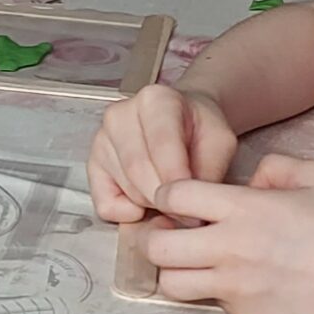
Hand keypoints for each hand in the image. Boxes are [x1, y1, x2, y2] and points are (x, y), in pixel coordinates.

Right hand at [88, 84, 238, 221]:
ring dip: (153, 204)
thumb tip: (189, 210)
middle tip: (188, 208)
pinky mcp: (93, 164)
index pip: (162, 144)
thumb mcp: (220, 143)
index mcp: (155, 100)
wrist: (184, 124)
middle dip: (166, 198)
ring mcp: (102, 139)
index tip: (193, 203)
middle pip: (140, 170)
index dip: (178, 179)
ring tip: (170, 195)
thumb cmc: (200, 131)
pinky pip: (106, 204)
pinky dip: (128, 213)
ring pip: (127, 189)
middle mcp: (120, 114)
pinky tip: (146, 201)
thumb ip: (209, 170)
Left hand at [134, 154, 313, 313]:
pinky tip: (236, 282)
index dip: (168, 195)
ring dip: (176, 271)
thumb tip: (250, 181)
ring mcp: (234, 287)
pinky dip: (214, 292)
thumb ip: (274, 168)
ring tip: (193, 263)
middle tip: (173, 234)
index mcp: (241, 209)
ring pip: (171, 284)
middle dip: (156, 238)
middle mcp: (228, 249)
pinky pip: (211, 303)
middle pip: (157, 247)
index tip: (179, 199)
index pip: (173, 197)